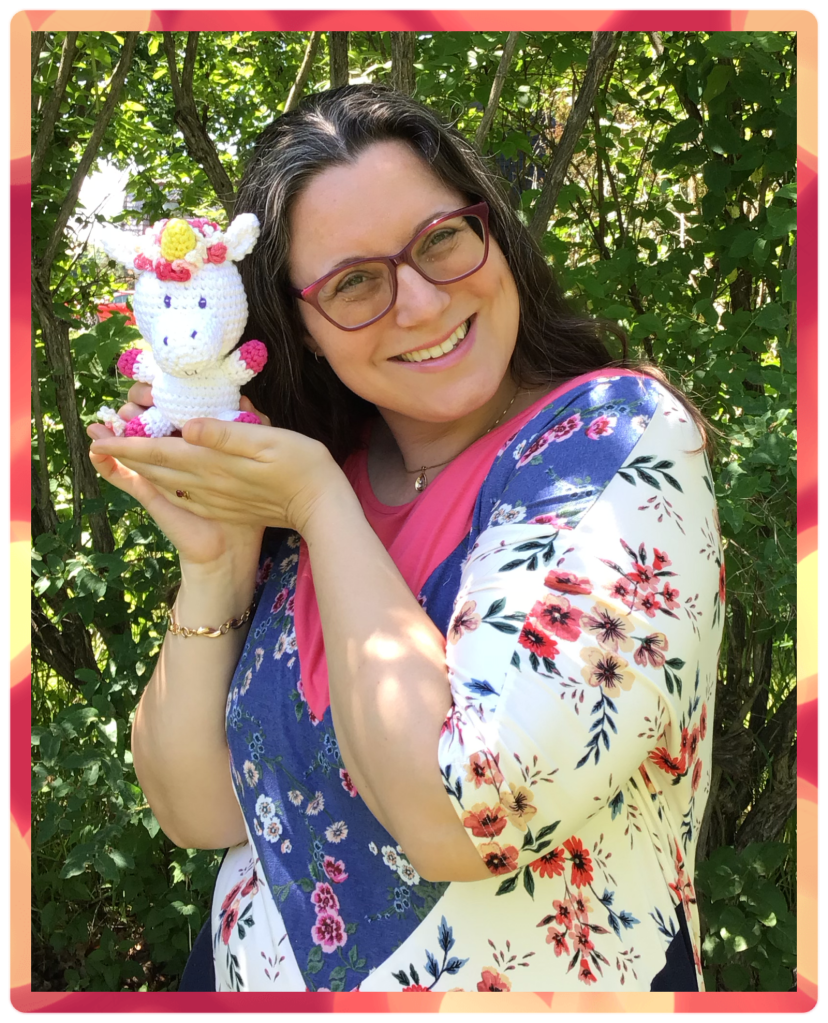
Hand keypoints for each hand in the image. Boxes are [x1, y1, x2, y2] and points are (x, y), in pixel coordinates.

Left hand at [88, 385, 343, 551]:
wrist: (320, 506)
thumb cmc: (302, 466)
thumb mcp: (268, 441)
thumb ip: (226, 435)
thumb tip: (188, 426)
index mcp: (213, 464)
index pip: (159, 452)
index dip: (126, 444)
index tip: (97, 435)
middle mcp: (207, 483)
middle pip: (155, 469)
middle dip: (125, 454)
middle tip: (99, 439)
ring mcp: (215, 497)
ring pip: (166, 483)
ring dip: (139, 468)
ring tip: (119, 455)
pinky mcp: (225, 505)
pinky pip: (183, 494)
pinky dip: (162, 483)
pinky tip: (158, 478)